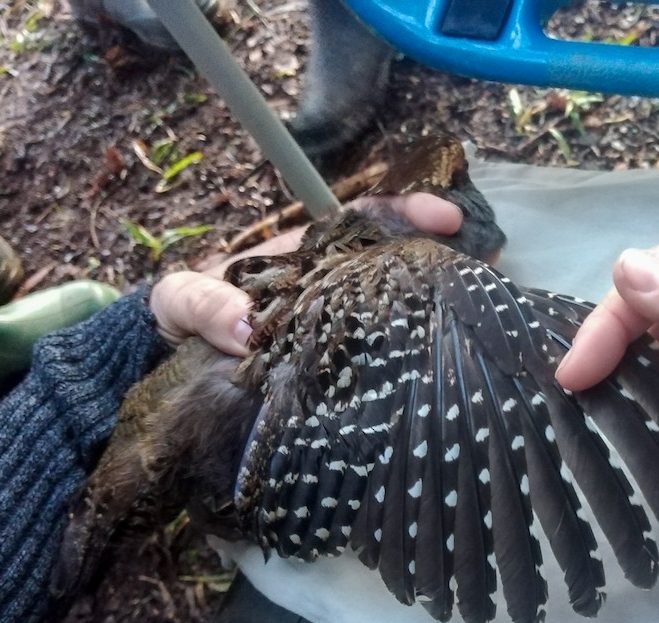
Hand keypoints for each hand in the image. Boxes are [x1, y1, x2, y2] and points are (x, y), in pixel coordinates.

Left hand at [158, 193, 463, 356]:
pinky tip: (440, 374)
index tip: (445, 216)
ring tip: (482, 312)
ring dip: (437, 307)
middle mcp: (331, 288)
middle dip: (443, 258)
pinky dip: (410, 361)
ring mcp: (338, 330)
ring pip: (397, 311)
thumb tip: (245, 327)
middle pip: (397, 263)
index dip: (406, 211)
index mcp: (305, 257)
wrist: (169, 365)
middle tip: (489, 263)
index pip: (364, 221)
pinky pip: (379, 361)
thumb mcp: (180, 298)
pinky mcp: (336, 372)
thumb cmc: (180, 316)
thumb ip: (203, 302)